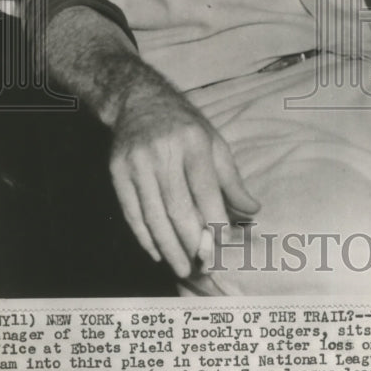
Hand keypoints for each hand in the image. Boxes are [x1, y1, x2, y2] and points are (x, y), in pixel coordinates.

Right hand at [108, 84, 259, 278]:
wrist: (138, 101)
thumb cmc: (184, 126)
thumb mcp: (213, 142)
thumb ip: (232, 179)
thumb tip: (253, 210)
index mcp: (192, 141)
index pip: (205, 190)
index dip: (215, 221)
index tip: (224, 245)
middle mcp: (162, 151)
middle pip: (178, 207)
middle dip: (191, 242)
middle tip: (203, 267)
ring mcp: (136, 162)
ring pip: (153, 215)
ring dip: (169, 247)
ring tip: (182, 269)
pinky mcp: (117, 171)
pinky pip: (132, 212)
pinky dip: (145, 237)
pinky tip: (157, 252)